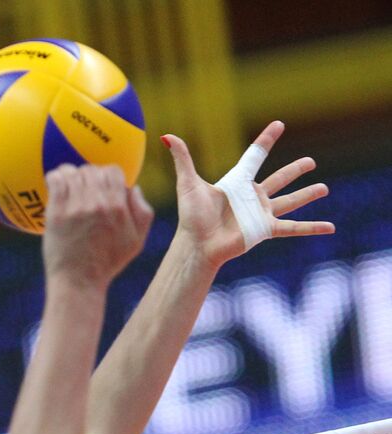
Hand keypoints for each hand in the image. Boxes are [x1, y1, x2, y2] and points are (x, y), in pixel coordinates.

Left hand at [43, 165, 153, 287]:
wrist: (79, 282)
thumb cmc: (108, 263)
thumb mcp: (136, 242)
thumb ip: (143, 212)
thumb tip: (133, 187)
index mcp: (118, 207)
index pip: (113, 171)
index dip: (107, 175)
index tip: (102, 186)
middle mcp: (98, 204)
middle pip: (92, 170)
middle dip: (88, 177)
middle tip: (83, 191)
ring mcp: (76, 207)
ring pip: (73, 172)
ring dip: (71, 177)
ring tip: (69, 188)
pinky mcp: (57, 212)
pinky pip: (55, 179)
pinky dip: (55, 177)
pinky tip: (55, 185)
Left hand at [162, 121, 334, 269]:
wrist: (197, 244)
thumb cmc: (191, 217)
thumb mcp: (188, 183)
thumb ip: (182, 158)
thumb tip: (167, 135)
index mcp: (237, 182)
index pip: (255, 156)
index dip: (266, 141)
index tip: (278, 125)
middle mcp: (252, 197)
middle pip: (279, 178)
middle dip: (294, 170)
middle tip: (311, 161)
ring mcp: (261, 214)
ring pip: (290, 201)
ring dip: (307, 194)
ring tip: (324, 188)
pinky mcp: (265, 230)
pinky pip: (294, 228)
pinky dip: (312, 227)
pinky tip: (330, 227)